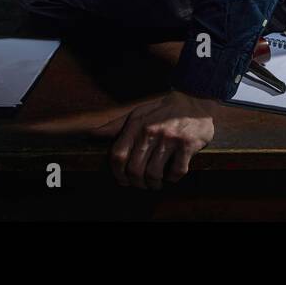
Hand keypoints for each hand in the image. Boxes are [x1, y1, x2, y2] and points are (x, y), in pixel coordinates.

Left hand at [90, 89, 218, 189]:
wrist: (194, 99)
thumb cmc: (162, 110)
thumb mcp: (138, 113)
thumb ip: (115, 126)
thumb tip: (92, 134)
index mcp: (136, 124)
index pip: (117, 155)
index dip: (117, 174)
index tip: (123, 180)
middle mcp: (150, 131)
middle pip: (134, 169)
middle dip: (137, 183)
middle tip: (142, 185)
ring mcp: (169, 138)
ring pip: (154, 174)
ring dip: (154, 184)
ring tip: (156, 183)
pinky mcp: (187, 144)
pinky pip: (176, 172)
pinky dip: (173, 178)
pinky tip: (172, 174)